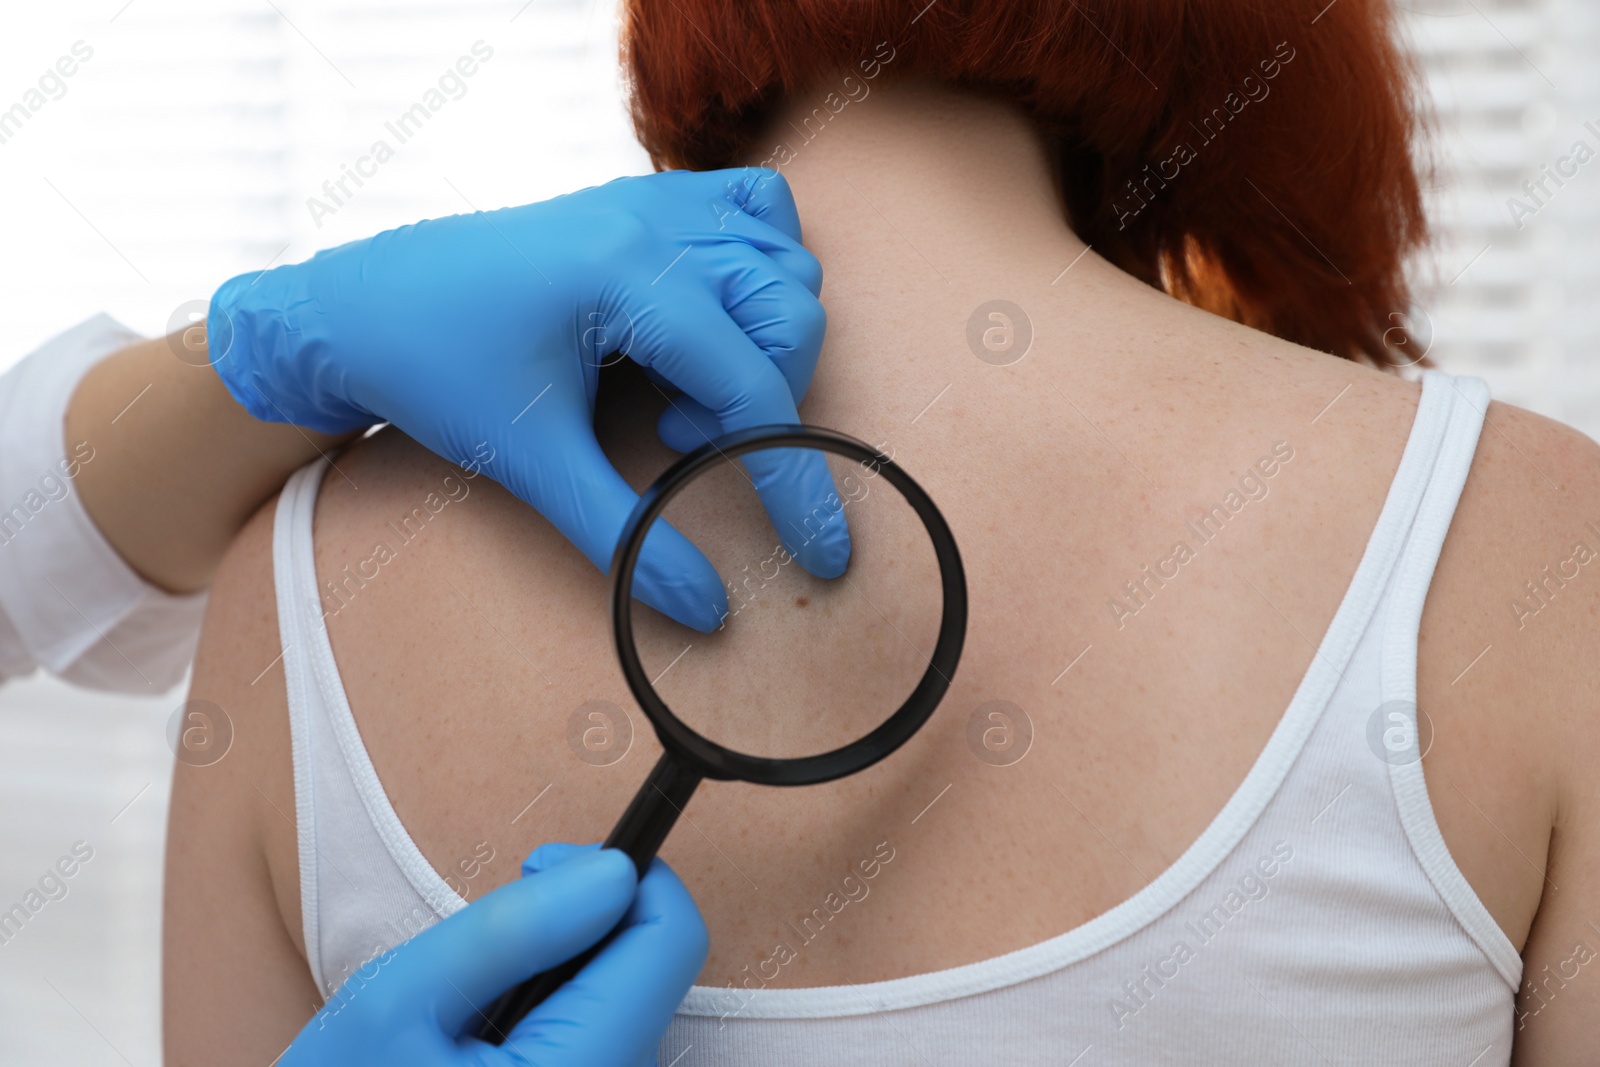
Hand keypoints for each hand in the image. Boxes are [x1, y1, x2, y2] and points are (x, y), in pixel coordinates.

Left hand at [207, 168, 849, 630]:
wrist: (355, 309)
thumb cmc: (433, 373)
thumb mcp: (531, 463)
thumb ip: (626, 536)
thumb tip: (708, 608)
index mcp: (624, 276)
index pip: (751, 383)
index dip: (794, 478)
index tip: (822, 552)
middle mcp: (649, 222)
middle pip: (790, 311)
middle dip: (766, 398)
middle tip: (680, 443)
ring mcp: (649, 201)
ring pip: (784, 260)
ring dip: (764, 340)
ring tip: (679, 391)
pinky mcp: (641, 201)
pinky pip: (753, 211)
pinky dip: (761, 268)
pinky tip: (709, 323)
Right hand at [281, 844, 707, 1066]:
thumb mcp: (400, 997)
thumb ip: (514, 928)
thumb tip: (614, 870)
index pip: (671, 936)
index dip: (620, 876)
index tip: (540, 869)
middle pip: (649, 963)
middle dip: (576, 928)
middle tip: (481, 953)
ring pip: (624, 995)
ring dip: (560, 971)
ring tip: (471, 1008)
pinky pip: (601, 1033)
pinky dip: (555, 1012)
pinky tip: (485, 1040)